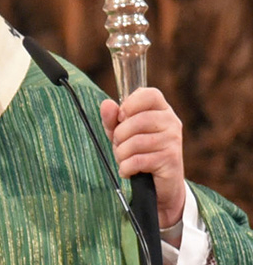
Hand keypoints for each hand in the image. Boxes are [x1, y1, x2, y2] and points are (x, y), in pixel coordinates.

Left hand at [100, 87, 185, 228]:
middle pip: (138, 119)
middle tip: (119, 144)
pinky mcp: (171, 160)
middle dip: (120, 135)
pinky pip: (139, 160)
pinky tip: (127, 170)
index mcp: (161, 109)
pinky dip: (126, 167)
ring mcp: (173, 141)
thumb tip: (107, 104)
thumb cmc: (139, 152)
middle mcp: (171, 121)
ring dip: (122, 153)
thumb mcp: (122, 132)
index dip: (130, 104)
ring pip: (136, 141)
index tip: (122, 117)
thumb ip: (112, 117)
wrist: (159, 186)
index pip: (149, 94)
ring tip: (123, 158)